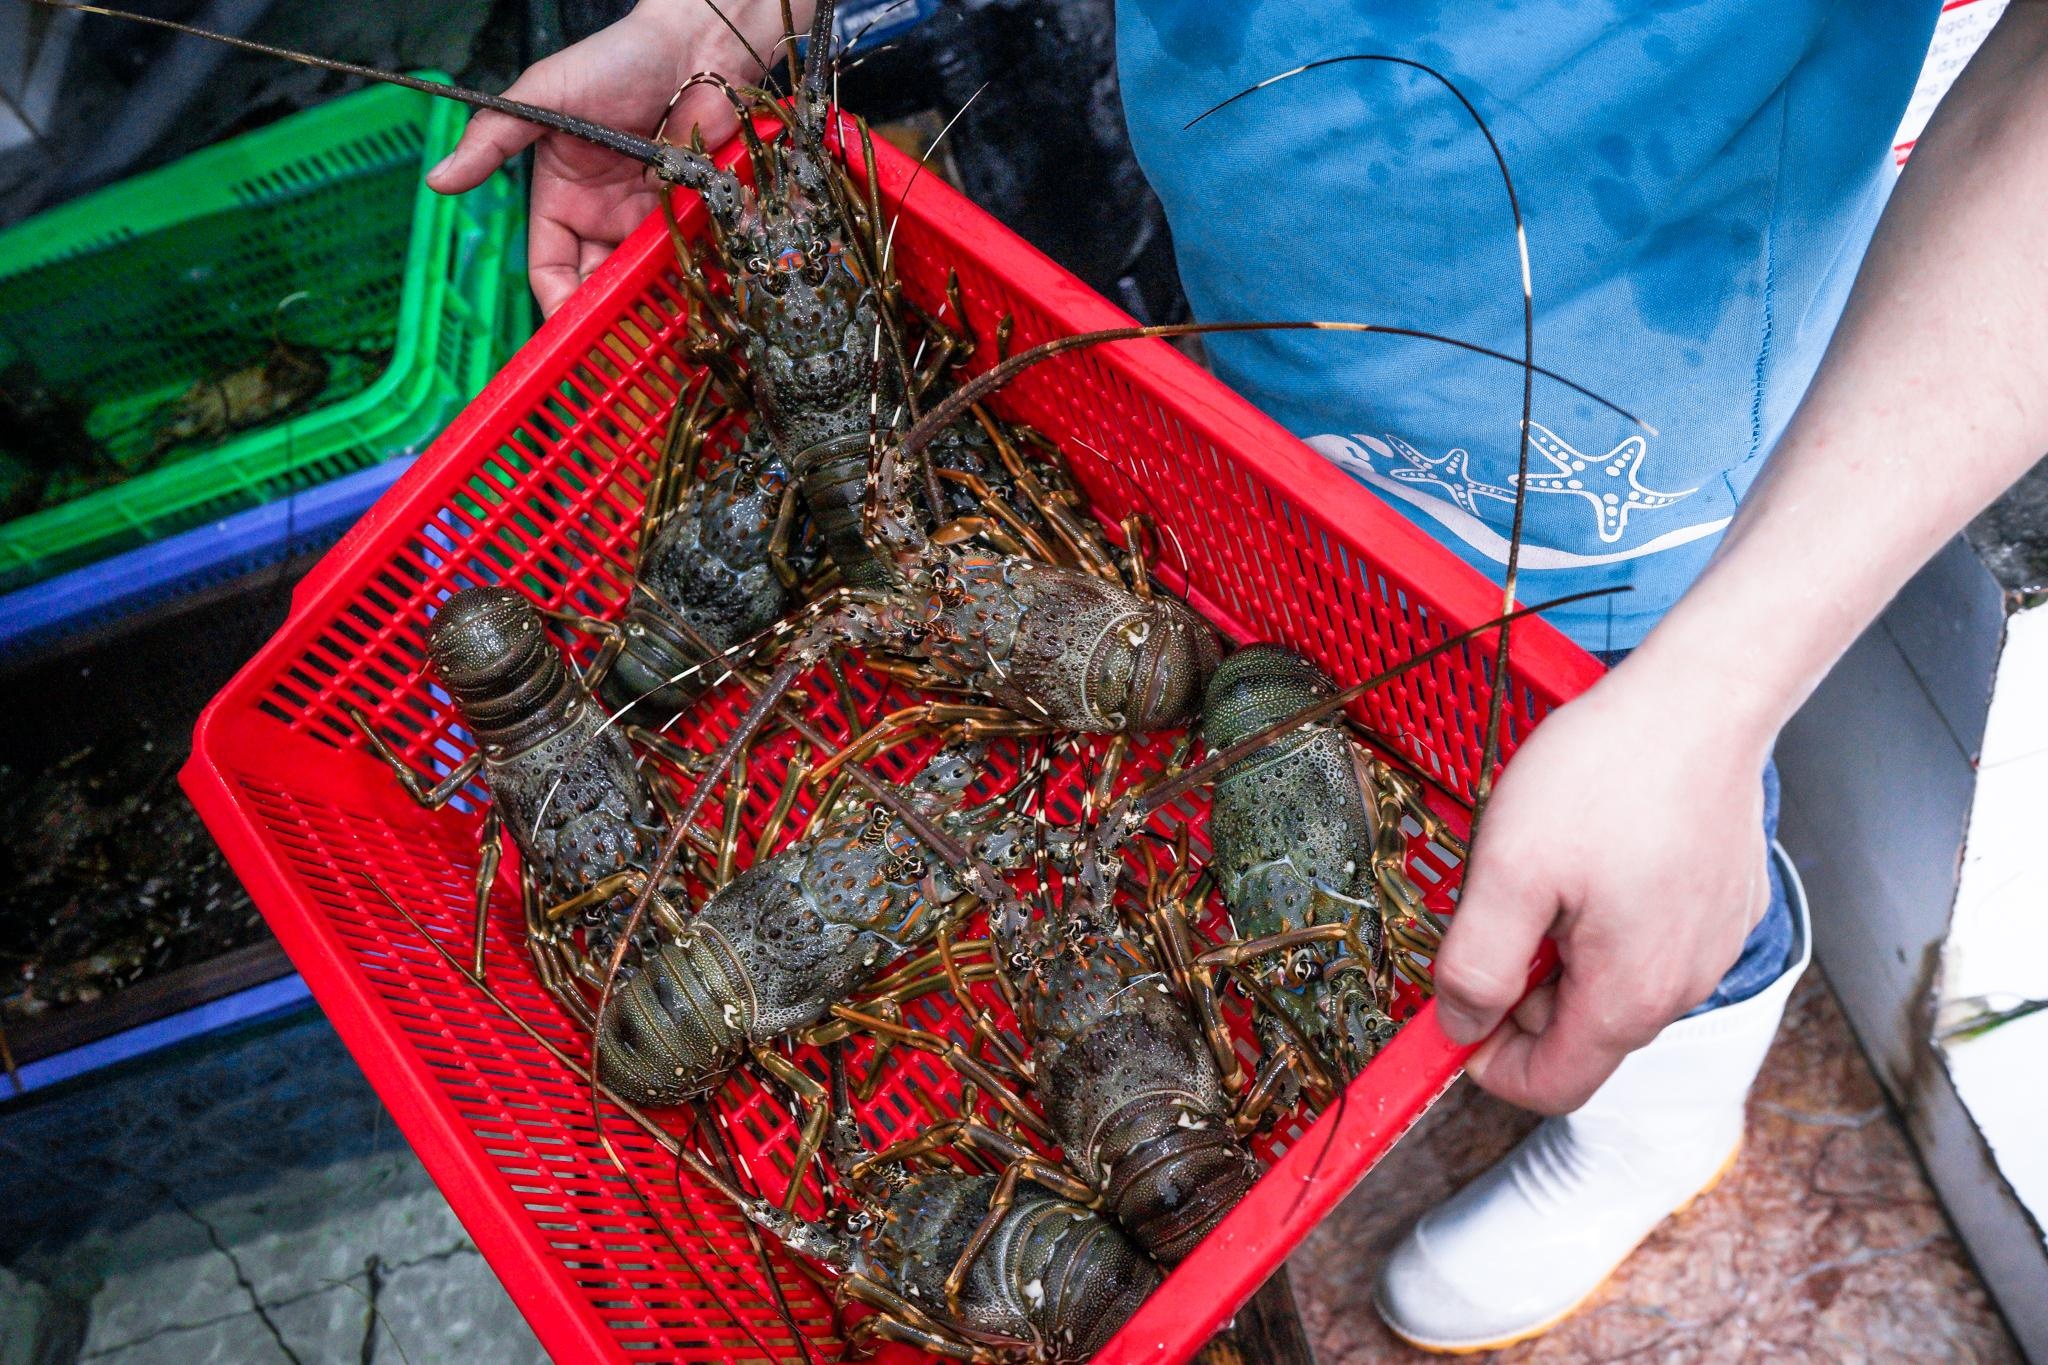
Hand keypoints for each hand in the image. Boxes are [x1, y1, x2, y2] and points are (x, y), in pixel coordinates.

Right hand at [425, 0, 806, 316]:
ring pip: (645, 281)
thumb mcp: (541, 98)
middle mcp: (608, 215)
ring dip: (649, 307)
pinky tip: (694, 304)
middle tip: (616, 350)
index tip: (567, 333)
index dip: (558, 301)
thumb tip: (436, 182)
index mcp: (564, 197)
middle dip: (604, 317)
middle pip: (600, 284)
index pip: (554, 266)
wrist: (695, 44)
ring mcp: (652, 217)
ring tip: (655, 337)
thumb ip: (493, 140)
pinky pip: (691, 260)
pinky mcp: (695, 214)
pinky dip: (691, 282)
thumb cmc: (615, 60)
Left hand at [1431, 654, 1774, 1113]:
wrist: (1703, 699)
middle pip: (1579, 1036)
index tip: (1454, 1004)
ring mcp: (1712, 946)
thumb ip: (1476, 964)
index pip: (1551, 1086)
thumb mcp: (1508, 869)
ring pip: (1613, 984)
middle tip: (1495, 908)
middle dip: (1521, 992)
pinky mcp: (1724, 905)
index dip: (1487, 1061)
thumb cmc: (1608, 774)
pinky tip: (1595, 850)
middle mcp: (1684, 987)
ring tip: (1546, 868)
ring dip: (1562, 949)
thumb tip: (1459, 1025)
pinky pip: (1649, 939)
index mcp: (1629, 996)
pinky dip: (1606, 916)